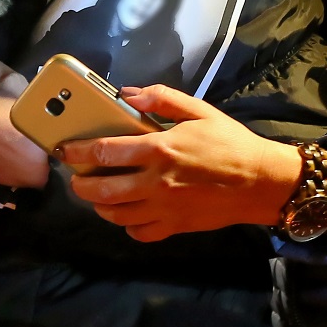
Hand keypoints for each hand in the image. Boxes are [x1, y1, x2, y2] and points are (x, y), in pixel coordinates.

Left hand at [61, 86, 326, 240]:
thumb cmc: (230, 143)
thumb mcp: (199, 111)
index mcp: (159, 149)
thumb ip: (162, 99)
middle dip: (80, 185)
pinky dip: (128, 226)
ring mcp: (164, 208)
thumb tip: (127, 93)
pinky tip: (129, 213)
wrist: (262, 182)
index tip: (64, 149)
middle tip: (76, 177)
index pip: (104, 152)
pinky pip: (140, 233)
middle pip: (101, 191)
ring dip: (100, 205)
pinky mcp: (175, 226)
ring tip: (98, 194)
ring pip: (116, 215)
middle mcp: (156, 182)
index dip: (77, 151)